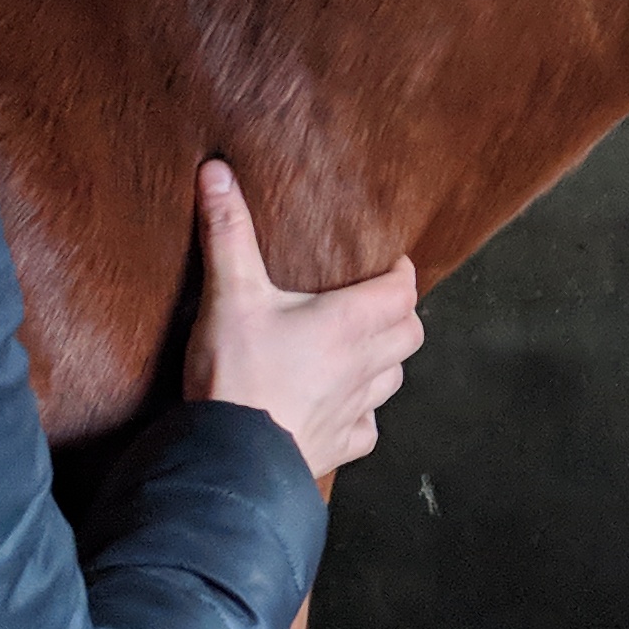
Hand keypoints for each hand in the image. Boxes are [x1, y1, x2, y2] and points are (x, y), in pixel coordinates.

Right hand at [184, 161, 422, 476]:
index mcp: (349, 324)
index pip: (402, 290)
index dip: (401, 274)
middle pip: (410, 334)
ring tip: (360, 349)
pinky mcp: (338, 447)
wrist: (230, 456)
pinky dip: (363, 415)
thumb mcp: (230, 294)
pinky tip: (342, 407)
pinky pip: (367, 429)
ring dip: (385, 362)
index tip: (389, 262)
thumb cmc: (237, 374)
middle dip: (400, 315)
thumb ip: (227, 232)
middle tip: (376, 302)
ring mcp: (355, 410)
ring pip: (393, 380)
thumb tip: (218, 172)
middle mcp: (364, 366)